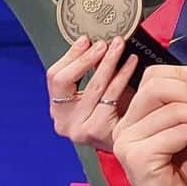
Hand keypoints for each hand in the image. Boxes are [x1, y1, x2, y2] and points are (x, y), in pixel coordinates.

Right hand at [45, 36, 137, 150]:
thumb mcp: (97, 93)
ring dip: (108, 61)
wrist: (132, 145)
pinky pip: (111, 95)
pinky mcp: (98, 131)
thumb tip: (94, 41)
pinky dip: (123, 75)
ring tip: (121, 46)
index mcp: (58, 110)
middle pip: (67, 80)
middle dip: (87, 57)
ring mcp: (79, 130)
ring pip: (93, 86)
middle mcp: (63, 122)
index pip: (54, 78)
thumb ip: (91, 71)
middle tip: (106, 42)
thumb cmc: (115, 114)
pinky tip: (132, 63)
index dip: (70, 56)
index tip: (86, 39)